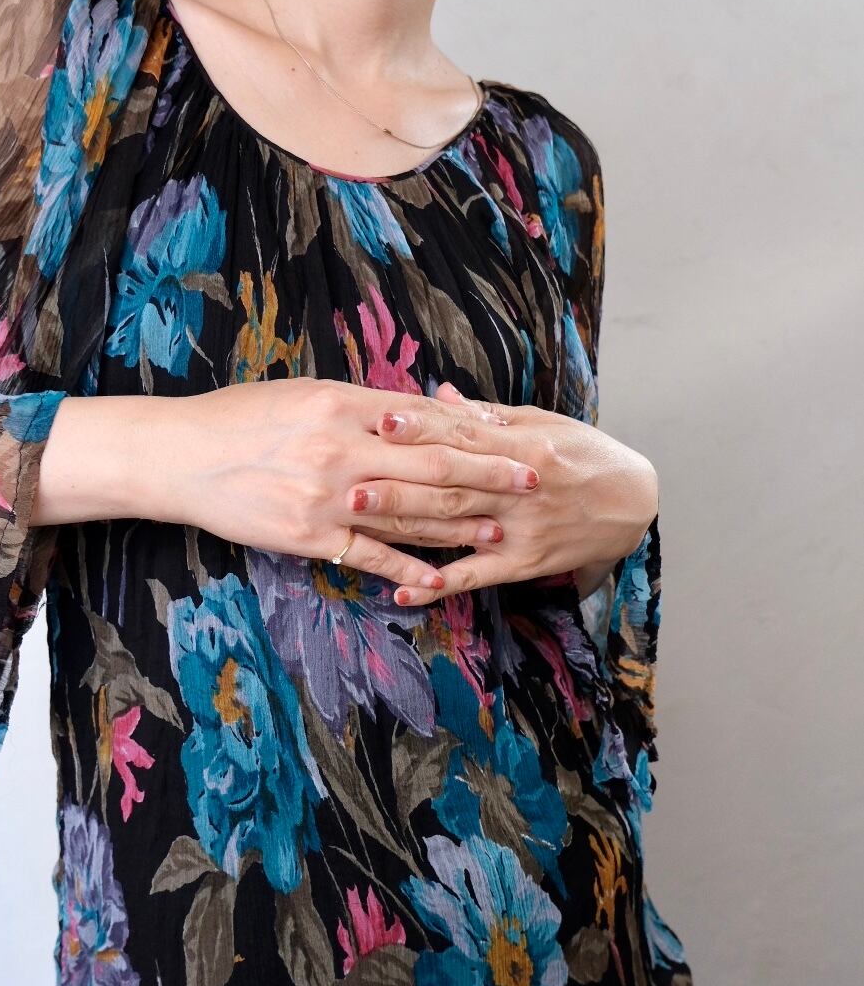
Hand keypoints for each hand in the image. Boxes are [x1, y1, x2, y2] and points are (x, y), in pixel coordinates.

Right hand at [145, 377, 542, 595]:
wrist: (181, 457)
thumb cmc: (239, 418)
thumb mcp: (303, 394)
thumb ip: (359, 406)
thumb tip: (410, 411)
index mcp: (345, 405)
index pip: (427, 420)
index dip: (477, 431)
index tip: (515, 435)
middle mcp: (344, 449)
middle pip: (434, 466)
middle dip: (490, 475)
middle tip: (534, 481)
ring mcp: (329, 497)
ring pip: (411, 513)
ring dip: (462, 524)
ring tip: (502, 530)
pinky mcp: (311, 536)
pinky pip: (371, 556)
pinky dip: (408, 569)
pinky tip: (440, 578)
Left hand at [350, 381, 658, 605]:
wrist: (634, 504)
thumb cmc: (585, 455)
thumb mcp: (543, 425)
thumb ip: (487, 415)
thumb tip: (436, 395)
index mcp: (523, 446)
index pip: (464, 435)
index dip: (422, 428)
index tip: (382, 420)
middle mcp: (519, 488)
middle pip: (450, 482)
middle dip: (399, 479)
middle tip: (351, 478)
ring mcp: (519, 529)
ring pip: (455, 525)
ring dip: (406, 523)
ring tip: (358, 520)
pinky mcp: (523, 563)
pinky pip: (476, 576)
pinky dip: (439, 586)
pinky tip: (403, 590)